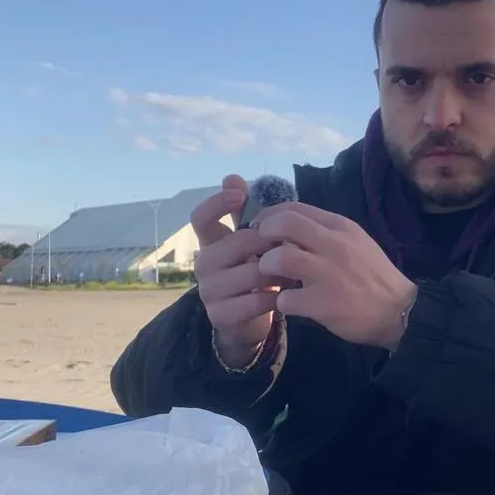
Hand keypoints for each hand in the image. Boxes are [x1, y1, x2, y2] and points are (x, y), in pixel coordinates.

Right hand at [191, 175, 287, 365]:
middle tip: (292, 244)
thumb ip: (246, 213)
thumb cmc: (253, 271)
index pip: (200, 217)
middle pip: (238, 242)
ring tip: (294, 271)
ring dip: (278, 271)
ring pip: (252, 273)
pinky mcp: (220, 315)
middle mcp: (203, 264)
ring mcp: (208, 291)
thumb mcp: (252, 242)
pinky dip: (277, 297)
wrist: (247, 317)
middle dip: (270, 243)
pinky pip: (256, 302)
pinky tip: (287, 293)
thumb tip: (232, 177)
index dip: (217, 203)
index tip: (240, 195)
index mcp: (210, 242)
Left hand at [253, 202, 417, 349]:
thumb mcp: (355, 242)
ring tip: (273, 280)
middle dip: (263, 236)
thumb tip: (288, 227)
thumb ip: (324, 232)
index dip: (269, 216)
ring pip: (280, 259)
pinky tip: (289, 305)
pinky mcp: (325, 304)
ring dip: (267, 269)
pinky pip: (286, 299)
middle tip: (261, 252)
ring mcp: (330, 274)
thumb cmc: (372, 275)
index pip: (295, 208)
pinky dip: (281, 302)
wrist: (400, 311)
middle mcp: (335, 245)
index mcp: (341, 227)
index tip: (261, 229)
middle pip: (284, 224)